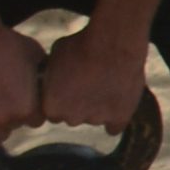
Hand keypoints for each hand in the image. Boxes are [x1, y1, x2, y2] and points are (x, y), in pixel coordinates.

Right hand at [0, 17, 47, 153]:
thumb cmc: (5, 43)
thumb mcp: (36, 56)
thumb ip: (43, 76)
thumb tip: (49, 81)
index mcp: (27, 107)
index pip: (37, 119)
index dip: (34, 106)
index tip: (29, 95)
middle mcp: (5, 119)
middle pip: (17, 125)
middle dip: (16, 112)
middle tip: (9, 94)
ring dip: (0, 124)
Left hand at [30, 23, 156, 139]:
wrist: (112, 43)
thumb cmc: (80, 44)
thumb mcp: (54, 57)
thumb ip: (52, 76)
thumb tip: (51, 77)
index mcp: (50, 107)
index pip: (53, 110)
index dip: (61, 96)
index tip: (70, 84)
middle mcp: (71, 118)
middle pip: (73, 116)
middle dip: (79, 103)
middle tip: (89, 81)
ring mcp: (96, 119)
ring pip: (94, 118)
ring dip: (98, 106)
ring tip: (107, 81)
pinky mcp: (119, 117)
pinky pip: (114, 127)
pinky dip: (116, 118)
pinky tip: (118, 103)